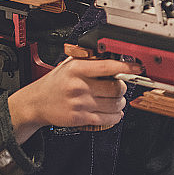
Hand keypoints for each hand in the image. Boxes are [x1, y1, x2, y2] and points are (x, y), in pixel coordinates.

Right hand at [8, 57, 142, 143]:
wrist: (35, 103)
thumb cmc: (55, 82)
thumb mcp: (68, 65)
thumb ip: (89, 59)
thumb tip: (114, 55)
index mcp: (76, 69)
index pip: (107, 66)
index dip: (126, 67)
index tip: (137, 68)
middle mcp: (78, 86)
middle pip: (115, 88)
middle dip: (123, 88)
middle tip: (120, 87)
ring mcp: (79, 103)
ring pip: (114, 104)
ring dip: (121, 103)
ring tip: (117, 100)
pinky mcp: (79, 118)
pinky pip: (106, 119)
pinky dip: (116, 116)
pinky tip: (115, 113)